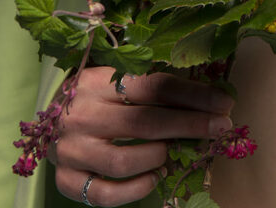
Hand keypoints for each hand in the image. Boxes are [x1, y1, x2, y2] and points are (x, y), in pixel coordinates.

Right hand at [48, 66, 232, 205]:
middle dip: (190, 125)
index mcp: (98, 81)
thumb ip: (155, 89)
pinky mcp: (65, 180)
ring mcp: (71, 150)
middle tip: (220, 127)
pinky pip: (104, 194)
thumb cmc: (97, 96)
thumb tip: (208, 101)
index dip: (193, 95)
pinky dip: (136, 189)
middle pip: (145, 122)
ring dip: (159, 157)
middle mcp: (82, 115)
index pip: (154, 87)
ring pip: (124, 161)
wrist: (51, 118)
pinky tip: (154, 177)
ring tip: (174, 153)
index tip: (224, 104)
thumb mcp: (120, 80)